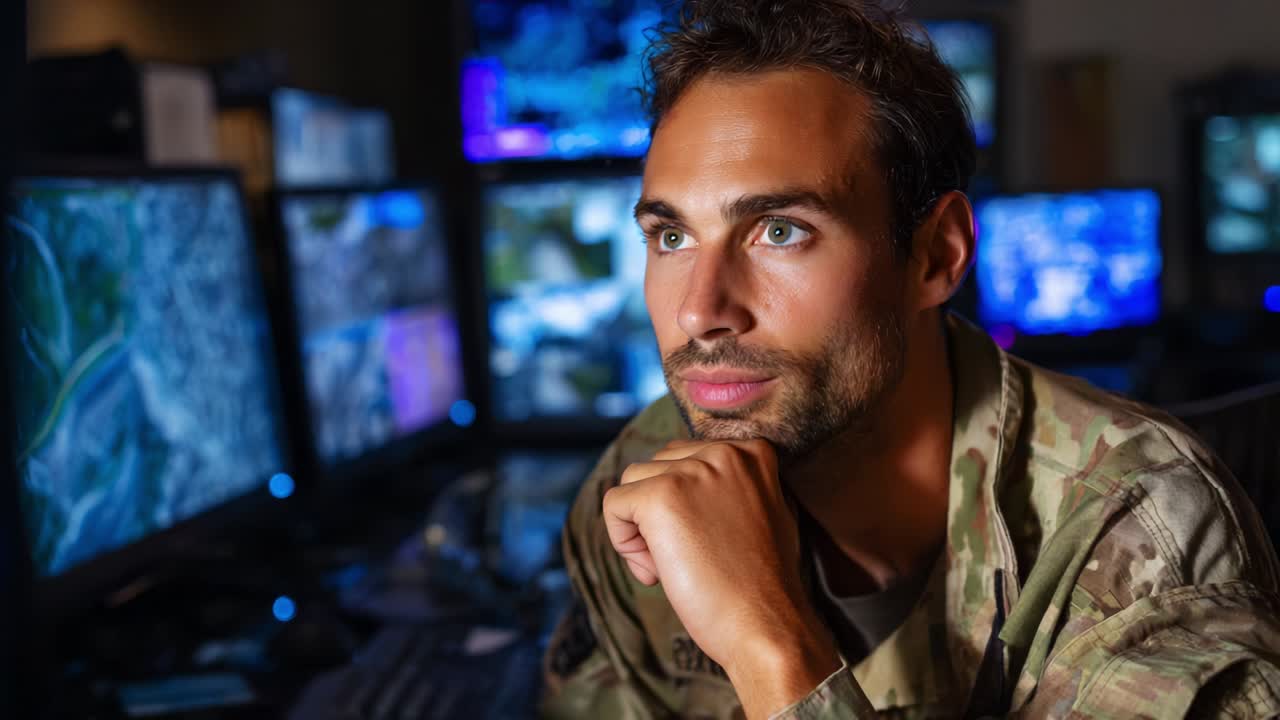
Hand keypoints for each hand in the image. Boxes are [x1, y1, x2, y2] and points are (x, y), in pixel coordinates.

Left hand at [603, 439, 840, 717]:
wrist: (766, 624)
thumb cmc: (763, 585)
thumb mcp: (764, 516)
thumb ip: (732, 490)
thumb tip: (688, 489)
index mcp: (751, 452)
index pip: (686, 459)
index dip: (685, 505)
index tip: (706, 543)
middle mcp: (722, 452)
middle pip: (656, 468)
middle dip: (659, 514)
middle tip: (689, 560)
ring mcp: (691, 472)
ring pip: (632, 484)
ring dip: (641, 529)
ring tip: (674, 568)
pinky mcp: (660, 496)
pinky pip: (613, 505)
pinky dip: (623, 543)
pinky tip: (656, 573)